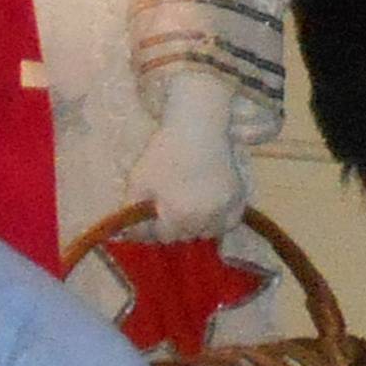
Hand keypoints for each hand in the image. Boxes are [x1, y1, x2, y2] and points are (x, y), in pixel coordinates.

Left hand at [129, 72, 247, 241]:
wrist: (197, 128)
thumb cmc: (165, 153)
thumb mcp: (138, 181)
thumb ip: (132, 211)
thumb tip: (126, 234)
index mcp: (178, 217)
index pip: (163, 237)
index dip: (154, 227)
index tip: (152, 213)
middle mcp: (204, 219)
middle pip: (185, 236)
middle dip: (174, 226)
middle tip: (169, 206)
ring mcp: (224, 210)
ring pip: (208, 233)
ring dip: (197, 226)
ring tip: (190, 207)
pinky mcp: (238, 199)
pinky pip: (228, 223)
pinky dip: (219, 220)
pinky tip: (209, 207)